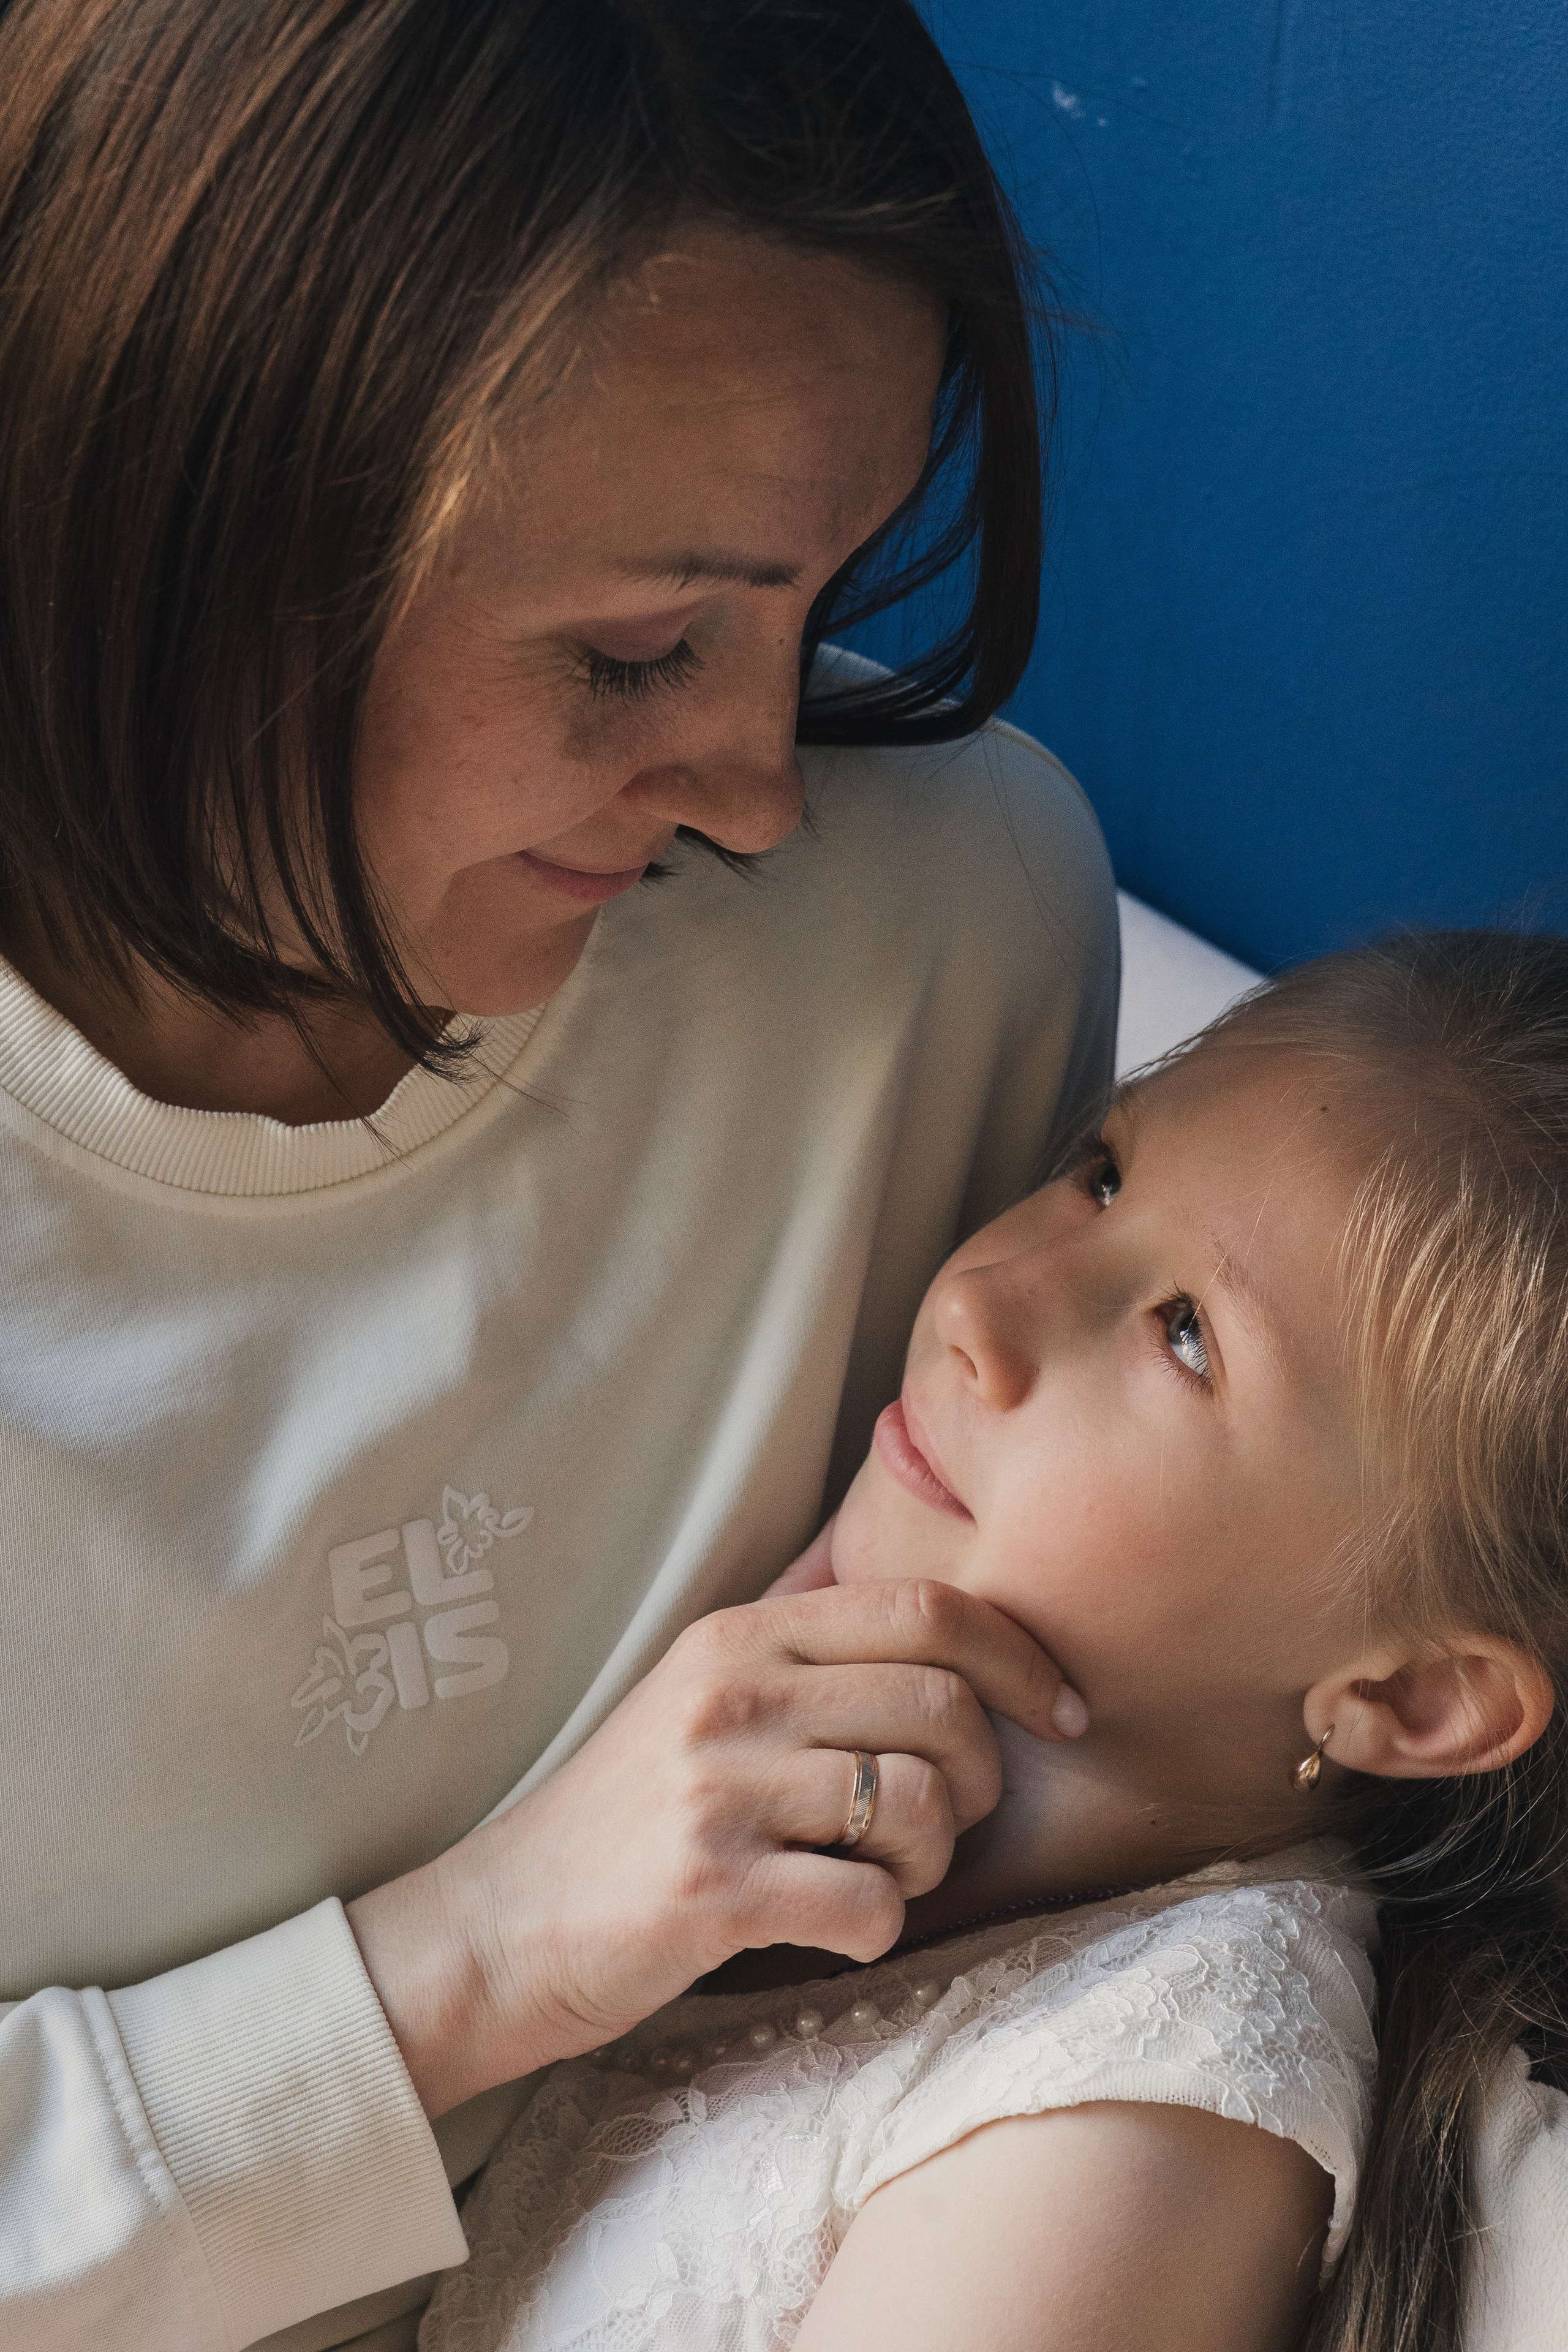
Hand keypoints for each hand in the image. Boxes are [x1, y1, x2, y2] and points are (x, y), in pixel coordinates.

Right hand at [348, 1576, 1072, 2116]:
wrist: (497, 1928)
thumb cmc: (626, 1817)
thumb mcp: (700, 1690)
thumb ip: (802, 1637)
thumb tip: (918, 1582)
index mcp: (741, 1634)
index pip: (928, 1610)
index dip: (1022, 1658)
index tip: (1062, 1712)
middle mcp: (731, 1693)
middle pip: (944, 1706)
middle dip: (984, 1776)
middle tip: (950, 1822)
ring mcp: (718, 1788)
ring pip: (919, 1804)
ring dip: (931, 1861)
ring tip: (883, 1875)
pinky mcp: (711, 1888)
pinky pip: (871, 1903)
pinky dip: (882, 1926)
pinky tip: (841, 1925)